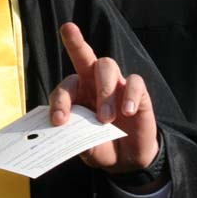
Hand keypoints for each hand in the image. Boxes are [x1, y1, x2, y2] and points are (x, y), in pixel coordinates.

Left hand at [49, 23, 161, 184]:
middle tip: (66, 37)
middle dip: (74, 43)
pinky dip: (130, 95)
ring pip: (107, 66)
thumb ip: (75, 135)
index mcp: (76, 93)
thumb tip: (63, 129)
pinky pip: (135, 82)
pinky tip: (128, 112)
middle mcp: (94, 82)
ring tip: (105, 119)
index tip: (58, 121)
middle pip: (84, 56)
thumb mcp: (84, 146)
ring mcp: (116, 84)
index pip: (64, 87)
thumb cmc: (99, 146)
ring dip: (104, 91)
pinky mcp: (138, 92)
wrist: (126, 160)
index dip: (60, 101)